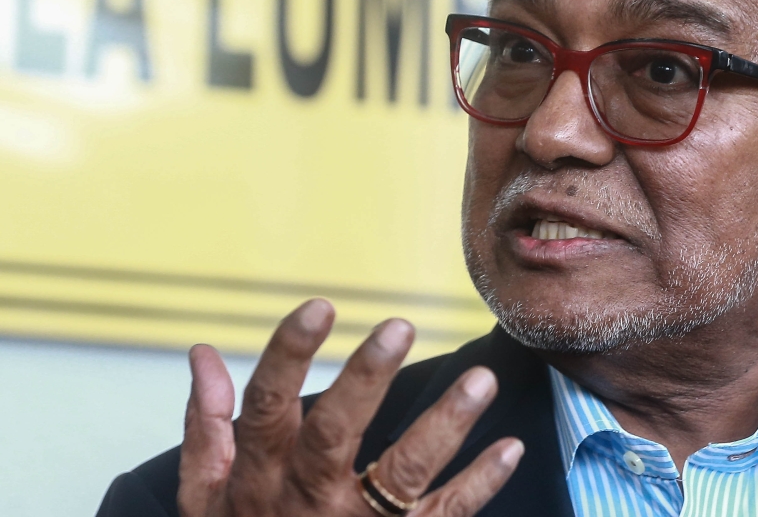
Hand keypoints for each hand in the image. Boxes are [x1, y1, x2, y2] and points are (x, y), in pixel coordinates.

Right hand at [178, 299, 523, 515]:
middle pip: (335, 433)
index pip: (266, 405)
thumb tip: (203, 354)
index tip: (322, 305)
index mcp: (258, 476)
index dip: (289, 353)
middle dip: (366, 379)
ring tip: (481, 381)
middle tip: (399, 327)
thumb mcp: (205, 500)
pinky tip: (509, 448)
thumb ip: (207, 429)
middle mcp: (307, 499)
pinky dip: (479, 485)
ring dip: (444, 425)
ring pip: (402, 474)